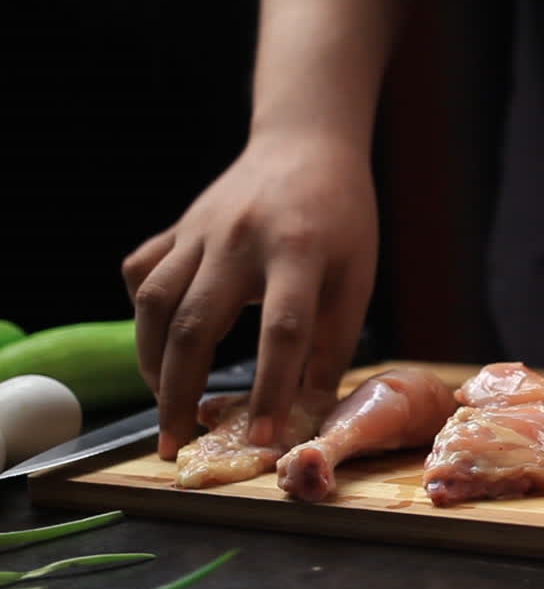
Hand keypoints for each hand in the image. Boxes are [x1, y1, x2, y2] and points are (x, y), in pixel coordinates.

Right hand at [121, 134, 378, 459]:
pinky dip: (142, 313)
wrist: (307, 146)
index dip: (271, 389)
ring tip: (166, 404)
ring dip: (151, 362)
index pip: (282, 332)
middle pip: (195, 324)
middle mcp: (239, 239)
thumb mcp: (357, 278)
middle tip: (176, 441)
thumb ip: (333, 343)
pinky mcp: (177, 227)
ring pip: (154, 302)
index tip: (262, 438)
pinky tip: (158, 344)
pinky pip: (141, 273)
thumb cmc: (343, 221)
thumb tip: (307, 411)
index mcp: (299, 251)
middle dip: (180, 391)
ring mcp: (199, 230)